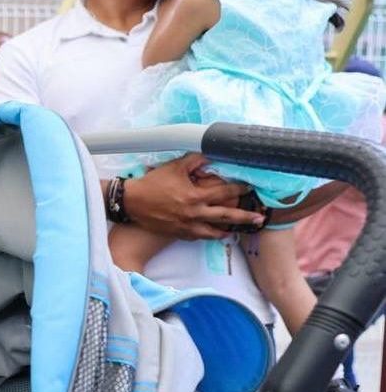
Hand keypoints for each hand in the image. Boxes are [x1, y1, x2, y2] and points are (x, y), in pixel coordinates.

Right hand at [125, 154, 264, 239]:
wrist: (132, 202)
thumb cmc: (152, 183)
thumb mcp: (174, 167)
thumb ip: (195, 160)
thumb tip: (210, 155)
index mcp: (195, 196)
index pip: (224, 192)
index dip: (239, 189)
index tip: (250, 188)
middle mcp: (194, 213)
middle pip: (226, 217)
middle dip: (245, 218)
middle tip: (259, 219)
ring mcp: (186, 226)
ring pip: (213, 232)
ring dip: (227, 231)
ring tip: (237, 230)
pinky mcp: (178, 233)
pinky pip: (198, 237)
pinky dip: (208, 235)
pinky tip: (213, 234)